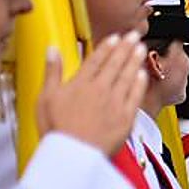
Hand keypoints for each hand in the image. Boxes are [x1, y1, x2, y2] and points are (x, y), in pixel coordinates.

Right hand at [37, 31, 147, 155]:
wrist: (74, 154)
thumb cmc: (58, 130)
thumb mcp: (45, 98)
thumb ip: (52, 72)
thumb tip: (52, 51)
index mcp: (80, 84)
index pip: (95, 60)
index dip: (106, 47)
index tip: (113, 38)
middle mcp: (100, 90)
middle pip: (115, 64)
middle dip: (125, 47)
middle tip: (133, 35)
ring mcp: (115, 103)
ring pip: (128, 76)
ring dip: (135, 60)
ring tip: (140, 48)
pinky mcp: (126, 117)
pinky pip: (135, 96)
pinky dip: (140, 83)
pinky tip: (143, 74)